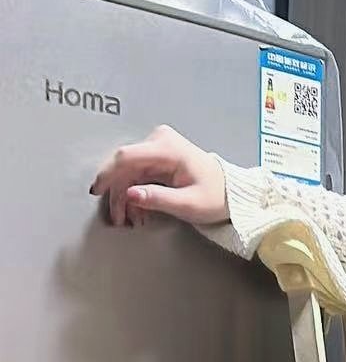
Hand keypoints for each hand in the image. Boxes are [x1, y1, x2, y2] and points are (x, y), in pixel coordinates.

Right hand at [90, 125, 227, 230]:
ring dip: (124, 196)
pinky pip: (136, 174)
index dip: (109, 174)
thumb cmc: (216, 196)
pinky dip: (134, 193)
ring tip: (128, 219)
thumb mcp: (188, 203)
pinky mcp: (156, 157)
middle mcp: (160, 142)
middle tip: (118, 218)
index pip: (127, 157)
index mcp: (168, 148)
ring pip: (128, 172)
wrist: (231, 193)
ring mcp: (158, 148)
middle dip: (118, 193)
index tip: (98, 191)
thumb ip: (158, 198)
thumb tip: (131, 194)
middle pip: (124, 166)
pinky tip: (136, 211)